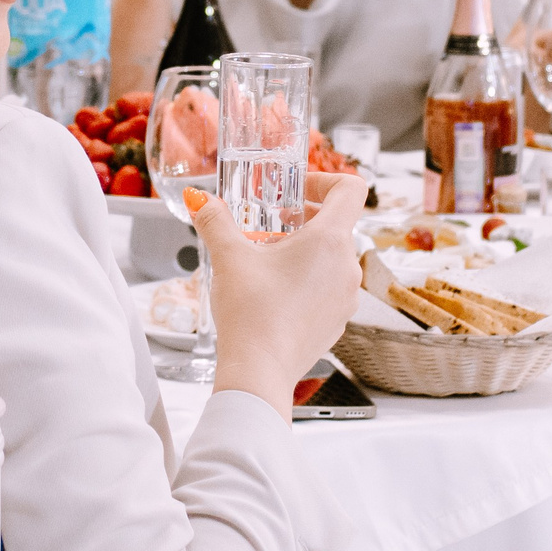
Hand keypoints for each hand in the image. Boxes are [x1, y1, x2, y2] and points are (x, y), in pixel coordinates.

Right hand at [195, 171, 366, 420]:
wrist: (259, 371)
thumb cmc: (251, 313)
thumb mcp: (228, 257)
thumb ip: (215, 220)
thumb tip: (199, 199)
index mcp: (330, 241)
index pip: (352, 189)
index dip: (327, 179)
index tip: (299, 190)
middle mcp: (347, 267)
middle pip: (338, 225)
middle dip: (304, 220)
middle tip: (272, 225)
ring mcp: (346, 298)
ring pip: (333, 259)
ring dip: (306, 252)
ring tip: (269, 261)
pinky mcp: (337, 321)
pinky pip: (329, 288)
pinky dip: (308, 281)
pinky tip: (276, 293)